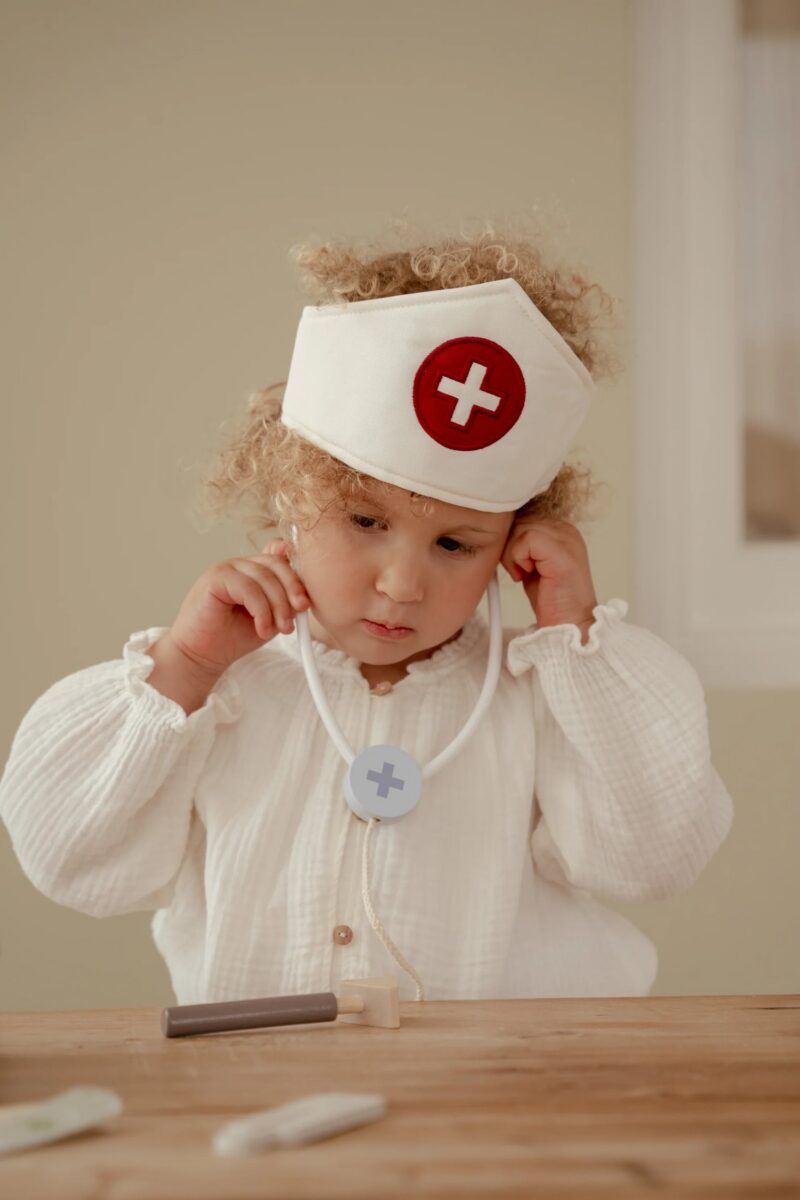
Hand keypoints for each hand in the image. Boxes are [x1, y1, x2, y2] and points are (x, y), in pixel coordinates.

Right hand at [165, 540, 311, 677]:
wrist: (202, 656)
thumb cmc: (232, 638)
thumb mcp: (269, 618)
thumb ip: (284, 601)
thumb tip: (304, 592)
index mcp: (253, 570)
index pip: (281, 559)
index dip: (297, 577)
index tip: (306, 602)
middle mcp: (239, 565)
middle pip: (276, 564)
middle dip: (292, 589)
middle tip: (300, 613)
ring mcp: (226, 568)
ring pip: (264, 577)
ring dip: (278, 606)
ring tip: (281, 629)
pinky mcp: (214, 578)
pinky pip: (248, 588)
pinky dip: (261, 611)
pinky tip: (262, 629)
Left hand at [500, 517, 597, 641]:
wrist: (568, 625)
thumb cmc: (552, 600)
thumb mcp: (533, 564)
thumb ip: (522, 545)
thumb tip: (500, 531)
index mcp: (562, 530)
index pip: (522, 516)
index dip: (511, 539)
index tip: (518, 563)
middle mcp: (567, 530)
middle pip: (519, 520)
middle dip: (510, 546)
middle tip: (520, 571)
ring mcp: (567, 539)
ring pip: (519, 528)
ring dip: (512, 554)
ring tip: (525, 574)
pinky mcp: (562, 551)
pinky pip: (526, 539)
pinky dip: (518, 558)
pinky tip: (528, 575)